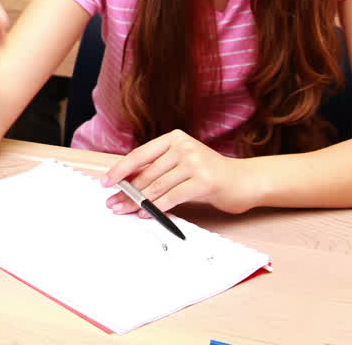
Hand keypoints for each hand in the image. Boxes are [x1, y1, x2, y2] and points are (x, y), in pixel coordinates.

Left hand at [103, 129, 256, 214]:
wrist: (245, 181)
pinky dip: (157, 207)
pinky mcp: (204, 180)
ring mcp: (195, 162)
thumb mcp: (182, 164)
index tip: (107, 182)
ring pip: (157, 186)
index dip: (121, 170)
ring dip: (138, 201)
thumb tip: (126, 184)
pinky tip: (147, 213)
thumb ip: (158, 169)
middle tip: (113, 203)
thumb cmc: (210, 175)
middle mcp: (183, 147)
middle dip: (127, 191)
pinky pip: (173, 196)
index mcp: (174, 139)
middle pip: (147, 173)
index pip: (140, 155)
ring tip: (124, 210)